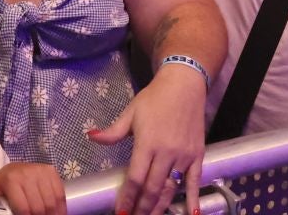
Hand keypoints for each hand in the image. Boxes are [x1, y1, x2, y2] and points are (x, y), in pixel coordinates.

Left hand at [0, 162, 66, 214]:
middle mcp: (28, 173)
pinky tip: (58, 213)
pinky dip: (61, 208)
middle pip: (39, 207)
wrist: (16, 169)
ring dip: (52, 214)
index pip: (24, 208)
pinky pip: (60, 194)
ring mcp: (42, 171)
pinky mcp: (52, 171)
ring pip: (52, 202)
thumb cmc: (4, 182)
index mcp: (12, 178)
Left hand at [86, 70, 206, 214]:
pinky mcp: (197, 156)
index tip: (121, 212)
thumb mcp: (130, 112)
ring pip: (171, 188)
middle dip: (142, 208)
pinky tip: (192, 214)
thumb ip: (112, 131)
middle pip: (153, 188)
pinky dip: (193, 199)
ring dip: (160, 207)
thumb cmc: (154, 99)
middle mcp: (166, 153)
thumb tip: (91, 136)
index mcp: (147, 143)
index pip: (136, 178)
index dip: (128, 197)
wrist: (184, 85)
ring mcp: (183, 156)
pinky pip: (195, 182)